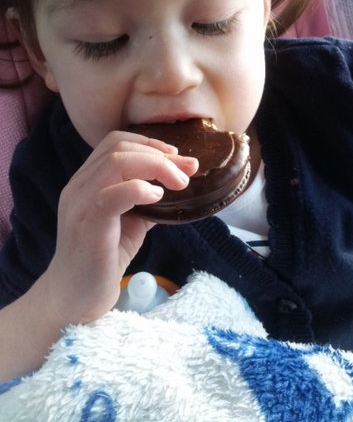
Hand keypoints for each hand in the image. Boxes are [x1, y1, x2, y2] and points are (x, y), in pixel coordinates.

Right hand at [42, 130, 197, 325]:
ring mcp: (79, 204)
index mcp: (86, 181)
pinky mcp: (87, 226)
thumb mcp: (131, 221)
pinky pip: (112, 195)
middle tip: (187, 171)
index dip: (150, 143)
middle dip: (159, 154)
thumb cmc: (103, 258)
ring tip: (179, 183)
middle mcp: (79, 187)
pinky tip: (158, 197)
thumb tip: (179, 180)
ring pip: (115, 162)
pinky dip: (139, 189)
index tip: (177, 156)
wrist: (74, 299)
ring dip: (156, 166)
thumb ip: (148, 199)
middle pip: (118, 147)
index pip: (115, 142)